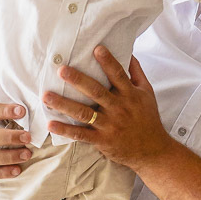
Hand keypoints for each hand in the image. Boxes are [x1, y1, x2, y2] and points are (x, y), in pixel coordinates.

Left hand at [43, 47, 176, 174]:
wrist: (153, 151)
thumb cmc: (147, 118)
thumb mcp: (147, 93)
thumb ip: (137, 73)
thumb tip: (129, 53)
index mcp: (129, 95)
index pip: (118, 75)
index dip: (108, 61)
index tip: (96, 49)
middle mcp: (118, 108)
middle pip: (96, 92)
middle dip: (78, 80)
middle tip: (61, 69)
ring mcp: (109, 125)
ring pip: (84, 113)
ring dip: (64, 104)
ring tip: (46, 96)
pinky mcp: (102, 140)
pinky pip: (81, 135)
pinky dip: (66, 130)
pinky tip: (51, 124)